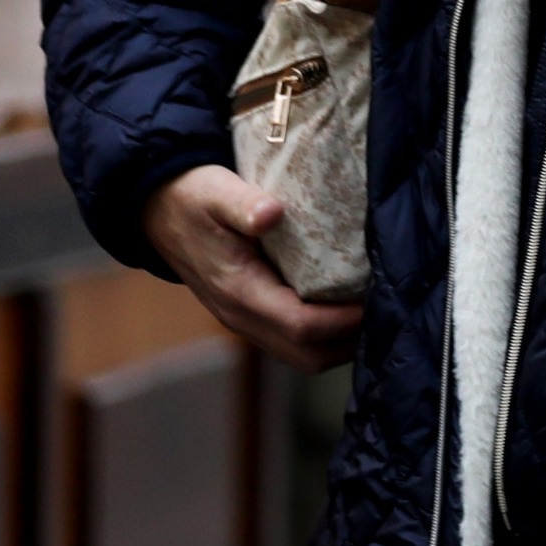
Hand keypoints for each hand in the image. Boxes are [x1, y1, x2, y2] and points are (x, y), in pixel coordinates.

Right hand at [145, 164, 363, 372]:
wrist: (156, 209)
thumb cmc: (191, 197)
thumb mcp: (216, 191)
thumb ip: (243, 204)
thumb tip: (271, 214)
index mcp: (238, 292)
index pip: (301, 325)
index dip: (344, 319)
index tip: (379, 299)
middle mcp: (241, 316)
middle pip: (306, 354)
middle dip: (350, 341)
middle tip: (388, 310)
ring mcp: (244, 320)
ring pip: (299, 354)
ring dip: (339, 343)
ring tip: (374, 312)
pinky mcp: (249, 313)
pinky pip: (291, 340)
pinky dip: (323, 335)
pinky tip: (346, 307)